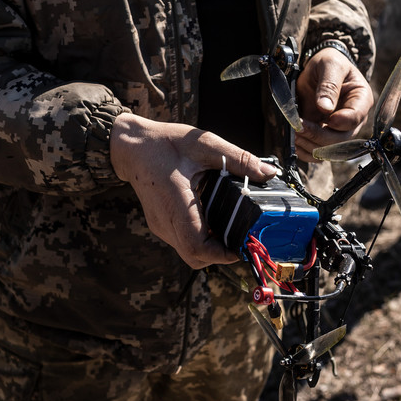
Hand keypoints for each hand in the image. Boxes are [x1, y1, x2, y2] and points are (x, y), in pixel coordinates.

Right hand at [110, 113, 277, 268]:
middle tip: (242, 237)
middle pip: (195, 257)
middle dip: (221, 254)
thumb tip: (269, 174)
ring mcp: (160, 225)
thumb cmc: (164, 143)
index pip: (197, 247)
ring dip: (211, 247)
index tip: (243, 246)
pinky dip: (201, 238)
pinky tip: (214, 219)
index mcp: (175, 202)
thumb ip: (238, 159)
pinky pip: (183, 242)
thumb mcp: (204, 144)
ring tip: (230, 227)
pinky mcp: (161, 224)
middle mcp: (165, 221)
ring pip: (189, 252)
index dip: (222, 254)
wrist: (131, 146)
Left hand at [294, 45, 373, 161]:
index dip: (340, 122)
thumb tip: (325, 107)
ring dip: (310, 145)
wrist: (320, 68)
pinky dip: (305, 150)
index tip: (325, 118)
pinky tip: (294, 144)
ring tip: (293, 135)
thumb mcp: (330, 65)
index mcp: (361, 100)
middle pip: (341, 139)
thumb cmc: (330, 63)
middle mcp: (353, 119)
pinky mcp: (324, 134)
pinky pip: (318, 151)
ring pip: (329, 149)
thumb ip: (329, 85)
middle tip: (299, 127)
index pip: (355, 118)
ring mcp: (338, 130)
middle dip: (318, 136)